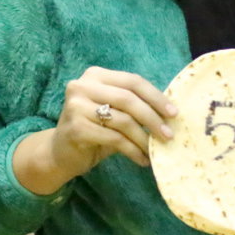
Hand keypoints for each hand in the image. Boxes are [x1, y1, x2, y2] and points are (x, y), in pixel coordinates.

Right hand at [12, 67, 176, 195]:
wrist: (60, 153)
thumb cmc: (93, 129)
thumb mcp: (113, 111)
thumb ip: (134, 105)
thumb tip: (171, 112)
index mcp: (96, 75)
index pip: (132, 81)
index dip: (156, 96)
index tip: (174, 113)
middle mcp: (83, 86)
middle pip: (128, 99)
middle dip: (153, 118)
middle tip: (169, 135)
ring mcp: (76, 106)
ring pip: (123, 120)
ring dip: (144, 138)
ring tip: (154, 150)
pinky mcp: (76, 128)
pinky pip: (114, 139)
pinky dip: (132, 150)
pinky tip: (141, 159)